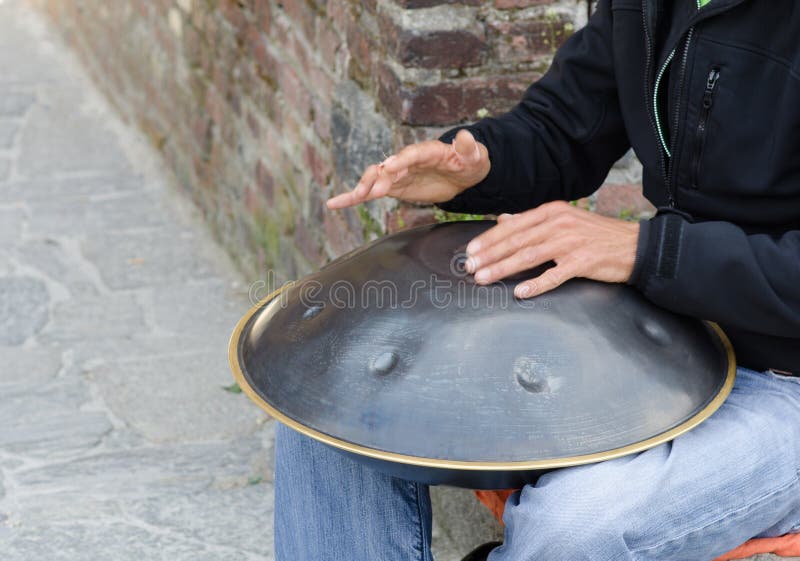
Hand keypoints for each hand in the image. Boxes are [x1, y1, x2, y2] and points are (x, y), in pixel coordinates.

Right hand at [326, 129, 489, 208]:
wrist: (462, 173)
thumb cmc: (470, 161)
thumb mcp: (474, 155)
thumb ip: (468, 148)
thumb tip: (466, 136)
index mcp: (427, 151)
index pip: (412, 154)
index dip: (400, 160)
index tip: (390, 167)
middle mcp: (407, 160)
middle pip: (388, 166)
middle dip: (380, 177)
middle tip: (373, 190)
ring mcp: (397, 174)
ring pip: (375, 179)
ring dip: (365, 187)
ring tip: (355, 197)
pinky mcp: (393, 187)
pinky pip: (370, 193)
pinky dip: (352, 198)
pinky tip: (334, 204)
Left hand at [464, 201, 639, 297]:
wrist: (634, 245)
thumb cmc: (595, 235)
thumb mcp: (563, 219)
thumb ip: (532, 221)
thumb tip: (503, 219)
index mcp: (551, 212)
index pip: (513, 225)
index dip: (489, 238)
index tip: (470, 250)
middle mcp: (559, 224)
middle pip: (516, 241)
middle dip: (489, 255)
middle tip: (469, 267)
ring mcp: (571, 242)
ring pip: (529, 256)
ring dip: (503, 268)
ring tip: (484, 278)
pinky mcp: (583, 262)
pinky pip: (555, 275)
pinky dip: (536, 284)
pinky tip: (520, 292)